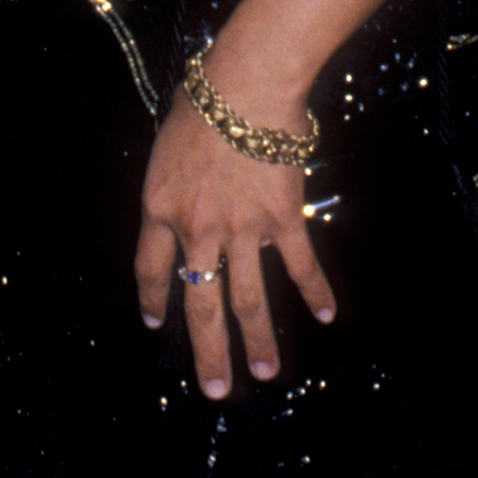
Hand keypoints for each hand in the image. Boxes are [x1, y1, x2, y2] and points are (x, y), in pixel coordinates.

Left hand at [135, 92, 334, 399]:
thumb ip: (172, 186)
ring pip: (249, 301)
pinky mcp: (282, 220)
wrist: (244, 87)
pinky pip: (300, 266)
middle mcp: (198, 230)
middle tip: (216, 391)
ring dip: (258, 343)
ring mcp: (242, 230)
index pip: (150, 269)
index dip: (153, 300)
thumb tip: (178, 203)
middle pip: (200, 304)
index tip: (156, 323)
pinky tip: (327, 316)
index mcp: (160, 208)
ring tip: (266, 374)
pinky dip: (316, 293)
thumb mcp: (166, 147)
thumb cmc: (202, 101)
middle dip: (208, 352)